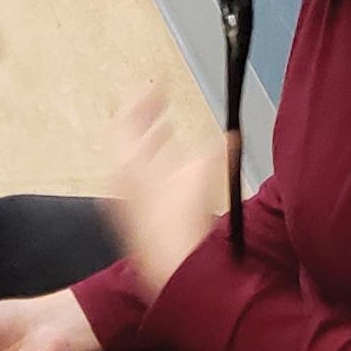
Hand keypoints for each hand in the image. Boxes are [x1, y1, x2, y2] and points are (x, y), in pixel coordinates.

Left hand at [109, 93, 227, 298]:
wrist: (172, 264)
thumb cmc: (181, 218)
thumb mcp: (203, 170)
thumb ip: (217, 149)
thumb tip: (231, 137)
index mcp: (127, 161)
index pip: (125, 118)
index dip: (142, 98)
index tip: (156, 86)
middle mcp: (119, 179)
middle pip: (125, 138)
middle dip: (146, 118)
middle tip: (159, 104)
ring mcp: (124, 200)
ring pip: (132, 160)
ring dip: (150, 142)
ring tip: (165, 131)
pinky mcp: (134, 217)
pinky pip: (139, 180)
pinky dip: (153, 165)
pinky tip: (171, 169)